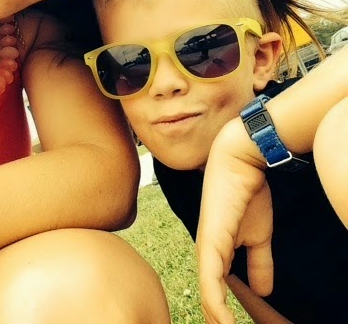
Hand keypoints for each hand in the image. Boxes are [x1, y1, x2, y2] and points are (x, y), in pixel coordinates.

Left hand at [196, 121, 273, 323]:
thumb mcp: (259, 235)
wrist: (240, 162)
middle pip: (208, 298)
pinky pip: (210, 283)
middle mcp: (206, 252)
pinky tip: (223, 323)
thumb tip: (263, 291)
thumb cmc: (247, 193)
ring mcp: (206, 248)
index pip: (216, 292)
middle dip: (217, 319)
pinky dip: (216, 307)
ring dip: (216, 319)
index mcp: (217, 251)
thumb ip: (259, 262)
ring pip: (207, 296)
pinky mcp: (210, 243)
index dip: (223, 314)